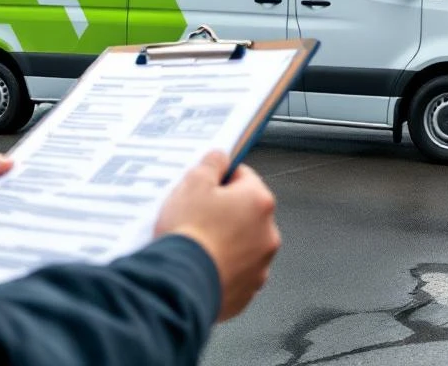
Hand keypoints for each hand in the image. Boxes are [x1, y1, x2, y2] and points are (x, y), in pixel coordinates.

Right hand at [154, 151, 280, 321]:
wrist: (180, 285)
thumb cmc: (188, 233)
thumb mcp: (193, 183)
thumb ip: (211, 163)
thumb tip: (221, 157)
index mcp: (259, 202)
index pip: (243, 176)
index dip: (220, 178)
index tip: (204, 187)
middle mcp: (268, 234)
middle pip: (245, 211)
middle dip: (223, 211)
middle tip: (195, 216)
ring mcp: (260, 265)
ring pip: (242, 243)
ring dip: (225, 240)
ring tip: (197, 243)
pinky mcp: (248, 291)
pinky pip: (236, 271)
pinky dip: (222, 267)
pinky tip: (201, 265)